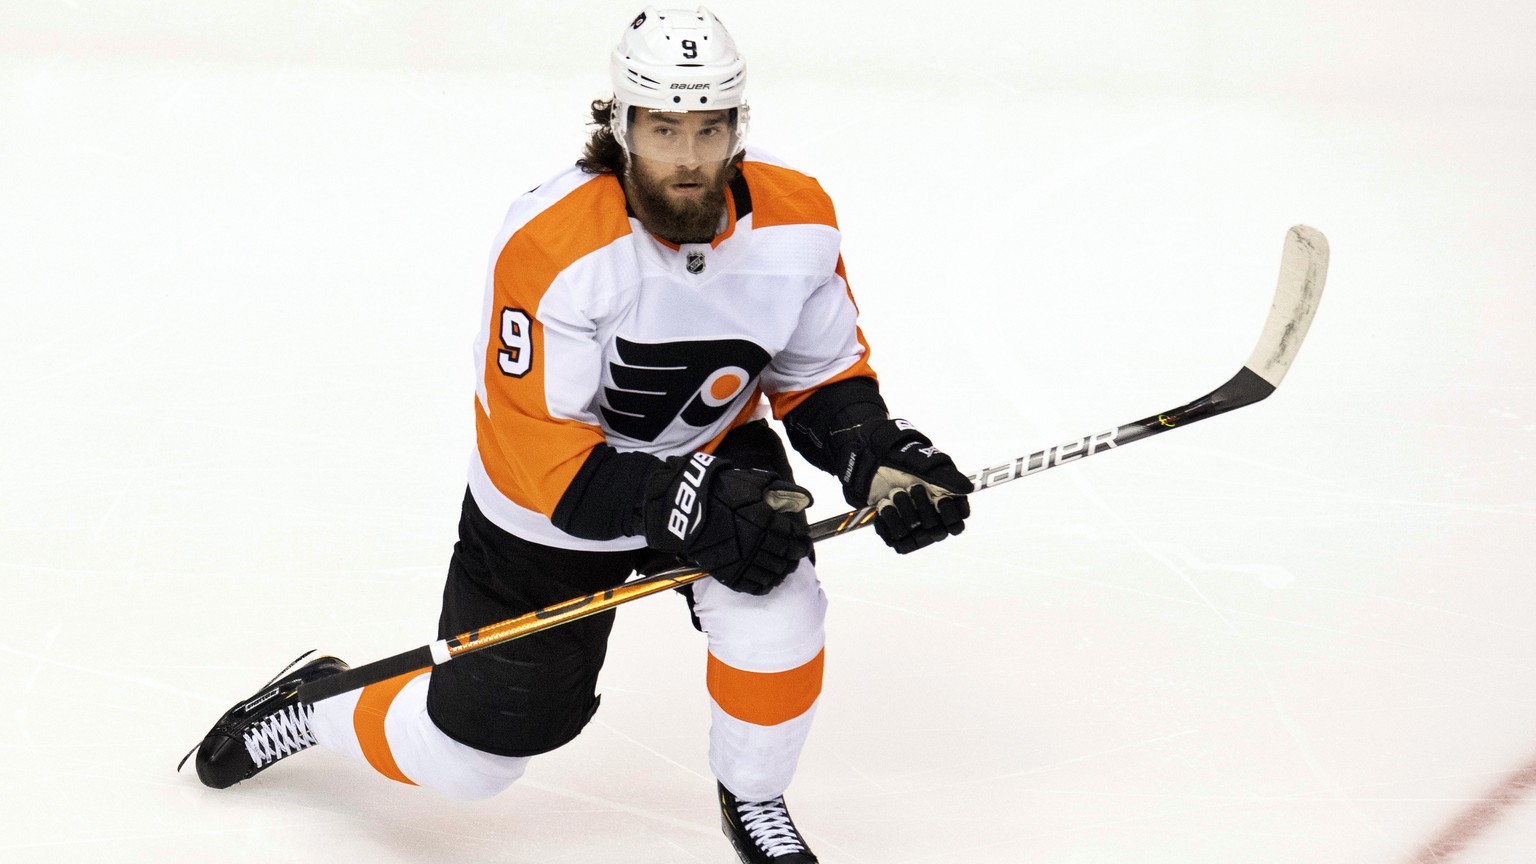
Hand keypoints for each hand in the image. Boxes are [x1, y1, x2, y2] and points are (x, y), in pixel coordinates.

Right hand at [641, 452, 812, 594]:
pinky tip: (769, 581)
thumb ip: (782, 491)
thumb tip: (806, 500)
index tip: (803, 541)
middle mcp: (758, 543)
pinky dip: (765, 585)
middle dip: (794, 557)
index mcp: (766, 521)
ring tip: (785, 568)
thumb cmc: (722, 491)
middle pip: (786, 557)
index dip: (801, 540)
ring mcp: (743, 561)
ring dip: (783, 572)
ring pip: (773, 573)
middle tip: (796, 556)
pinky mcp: (730, 574)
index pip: (794, 537)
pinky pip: (754, 586)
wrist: (688, 508)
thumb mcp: (754, 483)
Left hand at [840, 419, 971, 553]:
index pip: (957, 524)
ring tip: (894, 494)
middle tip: (913, 488)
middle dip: (924, 510)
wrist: (872, 458)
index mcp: (945, 502)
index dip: (950, 515)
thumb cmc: (904, 458)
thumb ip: (949, 476)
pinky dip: (890, 524)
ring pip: (917, 539)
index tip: (942, 500)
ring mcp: (913, 526)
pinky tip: (884, 506)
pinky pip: (898, 542)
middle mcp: (931, 518)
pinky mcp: (895, 532)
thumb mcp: (927, 464)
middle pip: (938, 532)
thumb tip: (968, 488)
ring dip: (905, 516)